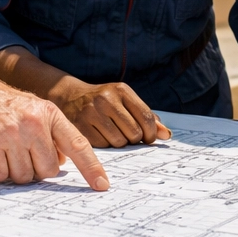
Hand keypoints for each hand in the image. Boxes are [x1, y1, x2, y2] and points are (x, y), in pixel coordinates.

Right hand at [0, 78, 109, 190]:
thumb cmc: (2, 104)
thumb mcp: (34, 110)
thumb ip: (52, 134)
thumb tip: (63, 163)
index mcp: (50, 114)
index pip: (78, 145)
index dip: (91, 168)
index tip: (102, 185)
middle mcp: (34, 123)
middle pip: (48, 170)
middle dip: (36, 170)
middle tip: (22, 153)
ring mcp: (11, 134)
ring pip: (24, 176)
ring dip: (14, 171)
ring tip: (5, 150)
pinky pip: (0, 175)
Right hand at [54, 79, 170, 148]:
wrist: (71, 97)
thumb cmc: (106, 102)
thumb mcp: (126, 102)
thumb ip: (147, 117)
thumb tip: (166, 135)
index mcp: (122, 90)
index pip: (146, 117)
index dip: (151, 133)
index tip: (148, 139)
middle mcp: (106, 99)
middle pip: (134, 132)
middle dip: (135, 139)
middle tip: (128, 136)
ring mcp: (91, 112)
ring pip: (119, 142)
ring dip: (120, 144)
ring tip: (114, 135)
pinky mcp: (79, 126)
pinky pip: (102, 146)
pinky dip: (106, 146)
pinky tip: (102, 137)